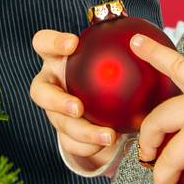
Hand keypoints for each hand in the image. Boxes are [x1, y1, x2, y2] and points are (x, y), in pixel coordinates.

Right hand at [29, 29, 121, 172]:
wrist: (105, 106)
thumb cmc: (108, 73)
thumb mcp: (112, 58)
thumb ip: (121, 46)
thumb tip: (144, 37)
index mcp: (56, 59)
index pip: (43, 43)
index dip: (53, 42)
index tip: (73, 44)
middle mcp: (51, 84)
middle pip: (39, 92)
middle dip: (56, 101)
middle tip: (78, 107)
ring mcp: (54, 111)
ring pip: (59, 123)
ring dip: (82, 131)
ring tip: (108, 136)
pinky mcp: (63, 134)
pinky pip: (72, 143)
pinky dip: (90, 146)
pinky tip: (107, 144)